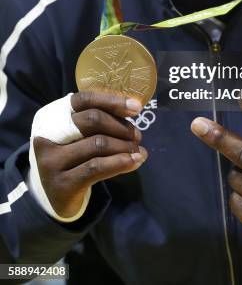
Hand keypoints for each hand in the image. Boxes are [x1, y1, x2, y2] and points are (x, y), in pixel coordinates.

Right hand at [33, 92, 147, 217]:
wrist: (55, 197)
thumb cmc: (72, 158)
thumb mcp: (79, 135)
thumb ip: (98, 121)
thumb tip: (132, 110)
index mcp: (53, 116)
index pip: (84, 99)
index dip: (112, 101)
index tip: (136, 107)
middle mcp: (47, 135)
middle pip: (93, 120)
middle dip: (121, 127)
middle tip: (137, 136)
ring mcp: (51, 161)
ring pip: (98, 144)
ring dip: (125, 147)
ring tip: (138, 151)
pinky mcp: (61, 184)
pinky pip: (96, 167)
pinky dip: (120, 163)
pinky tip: (134, 162)